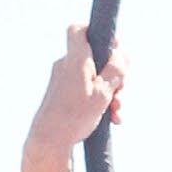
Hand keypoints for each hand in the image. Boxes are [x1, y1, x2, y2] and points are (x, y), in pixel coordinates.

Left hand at [23, 25, 126, 166]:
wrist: (48, 142)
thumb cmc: (74, 115)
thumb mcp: (104, 91)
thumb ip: (116, 69)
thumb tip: (122, 54)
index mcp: (76, 59)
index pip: (78, 29)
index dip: (96, 31)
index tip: (113, 46)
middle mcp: (67, 65)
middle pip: (96, 57)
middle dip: (114, 74)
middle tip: (121, 90)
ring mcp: (64, 80)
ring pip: (94, 77)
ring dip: (110, 92)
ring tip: (117, 111)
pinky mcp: (63, 94)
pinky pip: (86, 90)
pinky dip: (100, 101)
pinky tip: (111, 118)